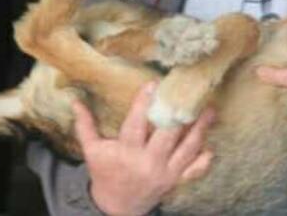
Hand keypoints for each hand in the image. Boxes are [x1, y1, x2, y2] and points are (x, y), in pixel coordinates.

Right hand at [73, 81, 215, 215]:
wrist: (115, 208)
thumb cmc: (104, 173)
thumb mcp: (92, 151)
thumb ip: (85, 126)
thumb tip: (75, 101)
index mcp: (126, 152)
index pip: (136, 124)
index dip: (144, 104)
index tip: (153, 84)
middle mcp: (148, 163)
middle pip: (167, 136)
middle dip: (179, 115)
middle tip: (190, 93)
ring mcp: (164, 173)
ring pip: (186, 150)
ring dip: (200, 130)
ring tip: (210, 111)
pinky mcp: (175, 182)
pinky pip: (193, 171)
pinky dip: (203, 160)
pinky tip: (211, 146)